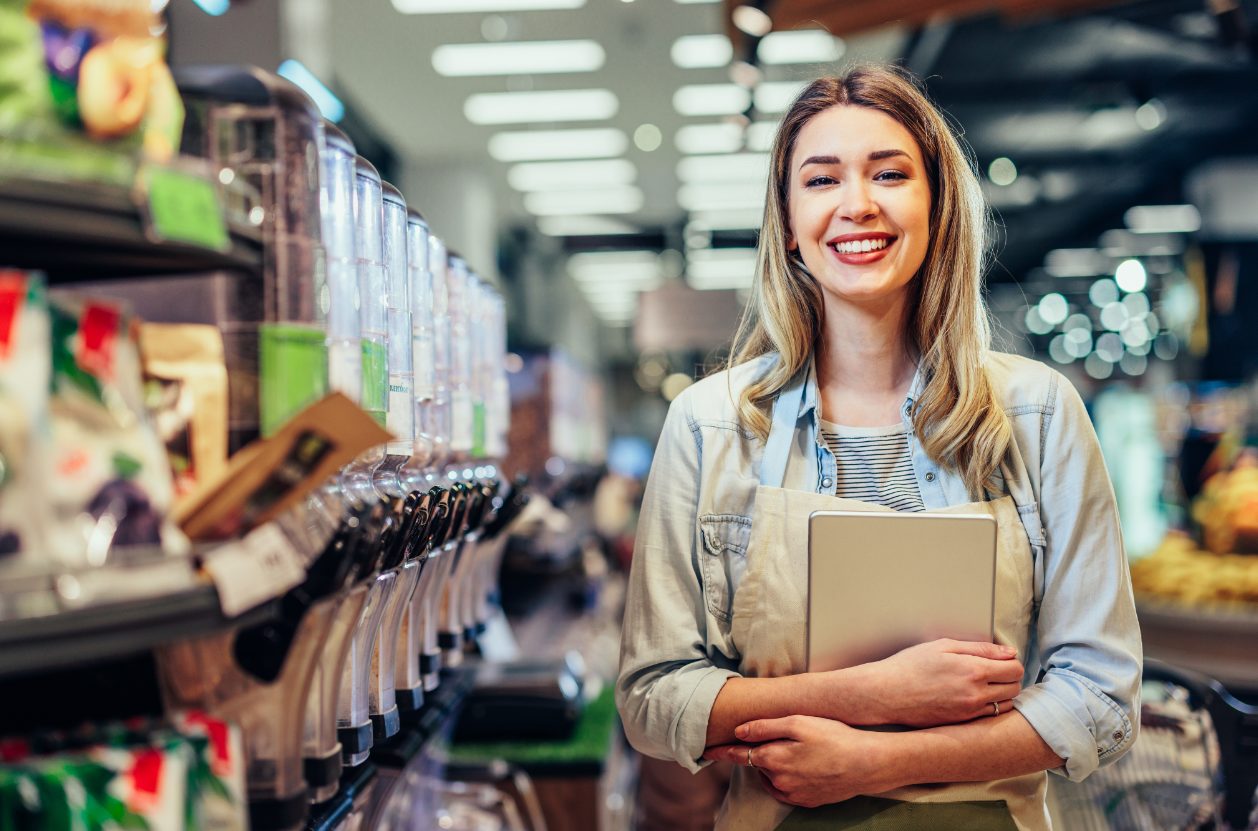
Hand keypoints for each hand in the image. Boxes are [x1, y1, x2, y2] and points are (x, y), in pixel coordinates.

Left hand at [704, 715, 894, 807]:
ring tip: (802, 749)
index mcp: (773, 759)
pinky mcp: (806, 801)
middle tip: (787, 736)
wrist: (866, 763)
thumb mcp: (798, 722)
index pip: (738, 755)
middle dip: (763, 750)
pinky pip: (786, 789)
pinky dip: (787, 777)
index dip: (721, 751)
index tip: (705, 750)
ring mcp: (792, 794)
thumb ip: (765, 727)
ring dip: (776, 764)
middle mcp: (778, 781)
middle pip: (758, 763)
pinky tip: (805, 765)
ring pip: (772, 777)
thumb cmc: (834, 736)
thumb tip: (739, 731)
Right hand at [860, 638, 1021, 726]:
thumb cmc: (910, 666)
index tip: (1001, 658)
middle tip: (993, 669)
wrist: (887, 694)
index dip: (1011, 661)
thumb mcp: (943, 646)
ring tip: (984, 683)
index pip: (1015, 669)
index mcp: (973, 670)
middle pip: (1015, 688)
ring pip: (1006, 704)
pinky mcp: (963, 724)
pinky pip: (990, 716)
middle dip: (1009, 677)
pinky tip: (974, 697)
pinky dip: (990, 706)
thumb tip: (1009, 652)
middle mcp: (976, 694)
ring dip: (1002, 693)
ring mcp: (970, 712)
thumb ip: (980, 648)